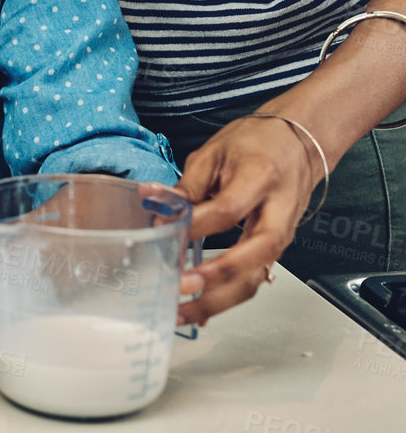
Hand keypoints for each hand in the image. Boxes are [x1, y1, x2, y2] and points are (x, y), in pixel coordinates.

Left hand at [173, 114, 315, 323]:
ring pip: (256, 278)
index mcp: (261, 179)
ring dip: (218, 300)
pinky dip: (227, 298)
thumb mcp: (215, 152)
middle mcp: (278, 213)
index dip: (194, 224)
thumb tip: (154, 206)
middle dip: (217, 276)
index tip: (164, 230)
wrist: (300, 144)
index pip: (227, 210)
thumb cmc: (257, 144)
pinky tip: (200, 309)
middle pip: (253, 256)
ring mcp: (281, 236)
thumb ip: (187, 185)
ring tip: (182, 311)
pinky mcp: (276, 250)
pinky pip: (254, 279)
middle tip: (181, 284)